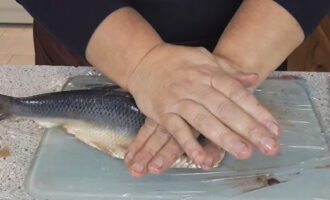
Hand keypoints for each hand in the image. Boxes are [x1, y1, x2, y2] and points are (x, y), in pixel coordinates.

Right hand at [126, 43, 279, 176]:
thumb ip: (229, 70)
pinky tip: (203, 158)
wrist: (144, 60)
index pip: (237, 93)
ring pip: (203, 120)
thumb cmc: (177, 61)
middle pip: (225, 108)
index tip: (273, 129)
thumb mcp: (205, 58)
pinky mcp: (163, 113)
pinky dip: (190, 145)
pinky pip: (177, 130)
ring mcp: (178, 100)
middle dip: (248, 128)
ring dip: (224, 137)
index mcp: (209, 72)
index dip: (257, 111)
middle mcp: (195, 86)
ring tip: (244, 152)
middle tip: (267, 146)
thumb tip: (253, 78)